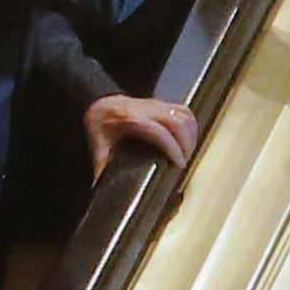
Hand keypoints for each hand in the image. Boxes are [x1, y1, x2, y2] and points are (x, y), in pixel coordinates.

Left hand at [82, 94, 197, 180]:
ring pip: (184, 115)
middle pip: (177, 122)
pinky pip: (184, 111)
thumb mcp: (97, 145)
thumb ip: (102, 166)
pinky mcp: (163, 104)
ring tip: (188, 153)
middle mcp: (147, 109)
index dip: (172, 147)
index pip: (159, 131)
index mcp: (130, 119)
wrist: (99, 102)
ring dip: (191, 134)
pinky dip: (191, 125)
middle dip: (186, 144)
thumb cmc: (99, 122)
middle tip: (184, 162)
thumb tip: (100, 187)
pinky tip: (190, 138)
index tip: (178, 163)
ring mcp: (157, 105)